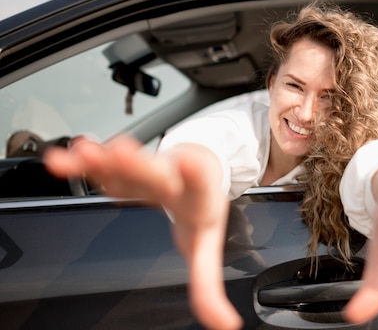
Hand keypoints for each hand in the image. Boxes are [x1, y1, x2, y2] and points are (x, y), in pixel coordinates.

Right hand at [44, 135, 242, 328]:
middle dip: (138, 164)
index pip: (199, 187)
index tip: (190, 164)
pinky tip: (64, 161)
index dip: (193, 175)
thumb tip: (225, 325)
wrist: (198, 168)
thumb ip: (207, 284)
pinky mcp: (123, 165)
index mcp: (197, 197)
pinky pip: (101, 165)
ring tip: (85, 154)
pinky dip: (82, 165)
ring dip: (104, 160)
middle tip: (121, 153)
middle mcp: (172, 178)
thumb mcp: (206, 245)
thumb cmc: (199, 208)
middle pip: (155, 173)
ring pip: (123, 165)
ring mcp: (146, 169)